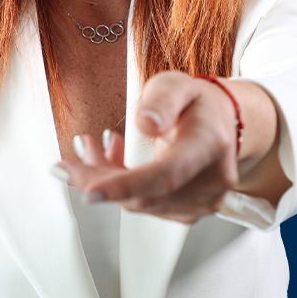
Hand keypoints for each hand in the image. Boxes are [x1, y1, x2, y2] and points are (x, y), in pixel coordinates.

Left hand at [55, 71, 242, 223]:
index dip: (126, 185)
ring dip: (108, 180)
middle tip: (75, 154)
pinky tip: (115, 163)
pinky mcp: (190, 213)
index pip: (167, 174)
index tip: (89, 191)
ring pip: (139, 203)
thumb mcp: (176, 84)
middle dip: (99, 178)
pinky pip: (145, 206)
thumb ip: (161, 99)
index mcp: (209, 144)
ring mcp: (204, 202)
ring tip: (98, 146)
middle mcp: (212, 181)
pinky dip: (122, 189)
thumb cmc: (196, 104)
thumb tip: (146, 123)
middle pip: (144, 194)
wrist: (221, 124)